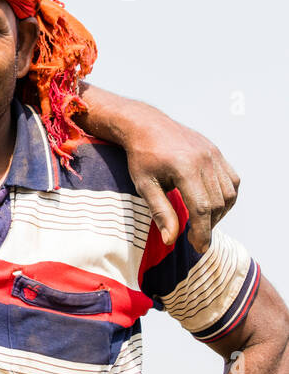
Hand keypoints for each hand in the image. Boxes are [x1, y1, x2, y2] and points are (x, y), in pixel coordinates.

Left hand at [123, 107, 238, 252]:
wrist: (145, 126)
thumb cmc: (141, 157)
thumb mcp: (144, 186)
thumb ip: (160, 212)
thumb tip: (171, 240)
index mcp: (184, 167)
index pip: (201, 208)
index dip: (202, 231)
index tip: (198, 247)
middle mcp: (204, 159)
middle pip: (217, 203)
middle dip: (209, 225)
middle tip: (195, 238)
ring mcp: (213, 154)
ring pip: (228, 193)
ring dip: (219, 213)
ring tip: (202, 222)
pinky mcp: (217, 152)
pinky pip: (232, 180)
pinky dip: (226, 196)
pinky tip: (212, 205)